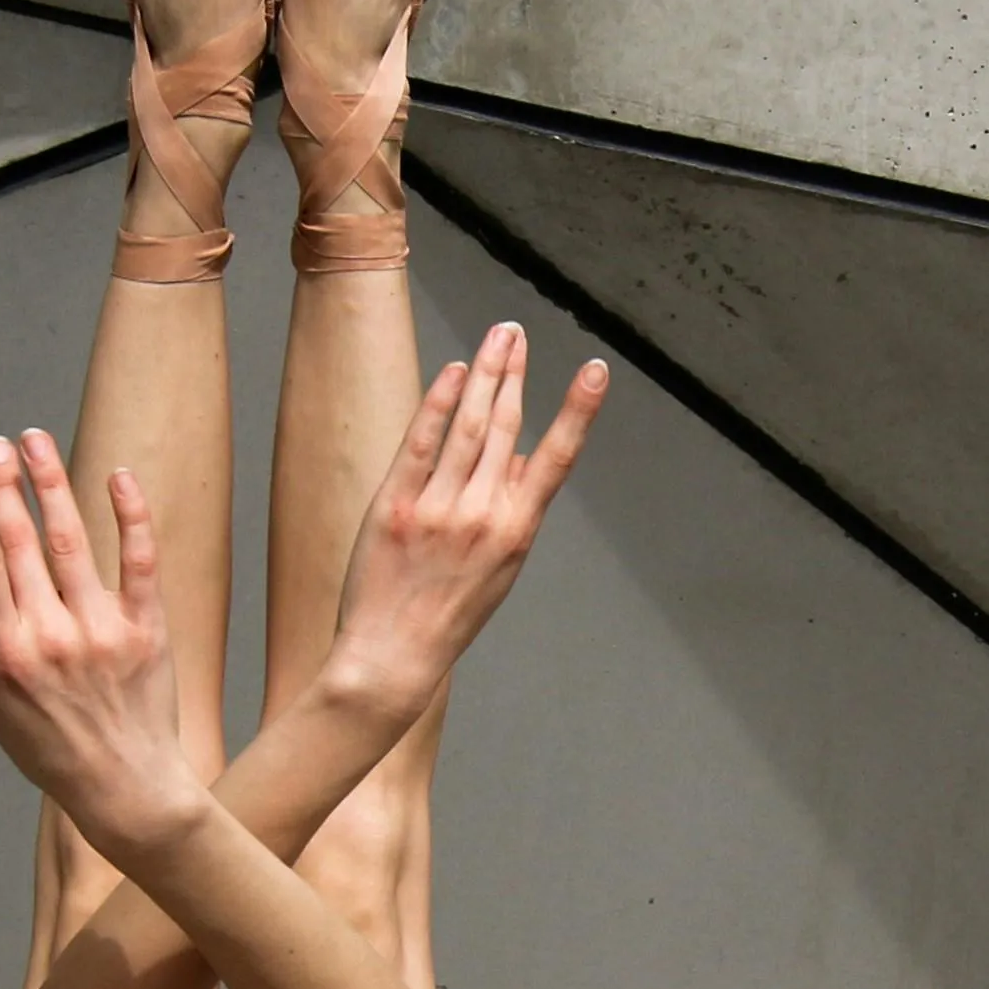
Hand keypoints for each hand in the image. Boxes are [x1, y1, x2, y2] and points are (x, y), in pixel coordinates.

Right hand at [0, 429, 200, 844]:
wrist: (123, 787)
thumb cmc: (47, 746)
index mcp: (2, 653)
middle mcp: (48, 637)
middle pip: (21, 544)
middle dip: (6, 486)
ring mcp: (99, 632)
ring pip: (71, 541)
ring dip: (52, 484)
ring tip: (35, 442)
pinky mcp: (144, 632)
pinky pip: (139, 562)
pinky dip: (130, 516)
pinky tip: (118, 477)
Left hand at [318, 323, 608, 720]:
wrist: (393, 656)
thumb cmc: (446, 615)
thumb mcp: (498, 569)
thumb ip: (509, 510)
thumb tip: (516, 457)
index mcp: (515, 531)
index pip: (555, 458)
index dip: (578, 410)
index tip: (596, 371)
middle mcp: (481, 515)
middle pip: (506, 426)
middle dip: (514, 372)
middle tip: (516, 332)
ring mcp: (437, 509)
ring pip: (469, 425)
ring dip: (485, 373)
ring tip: (496, 337)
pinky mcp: (395, 506)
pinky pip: (422, 442)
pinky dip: (440, 403)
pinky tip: (454, 373)